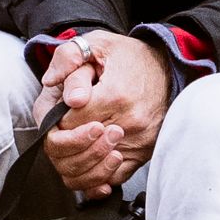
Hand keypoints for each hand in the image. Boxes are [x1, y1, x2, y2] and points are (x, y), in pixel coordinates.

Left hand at [40, 29, 174, 198]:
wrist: (167, 69)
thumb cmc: (130, 57)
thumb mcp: (98, 43)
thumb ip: (68, 57)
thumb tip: (52, 82)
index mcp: (115, 95)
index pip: (70, 122)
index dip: (58, 118)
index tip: (61, 109)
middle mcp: (129, 122)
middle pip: (80, 147)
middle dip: (64, 138)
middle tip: (65, 125)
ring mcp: (138, 141)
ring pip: (93, 168)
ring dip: (77, 159)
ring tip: (75, 141)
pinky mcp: (143, 154)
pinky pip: (114, 177)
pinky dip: (97, 174)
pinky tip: (89, 161)